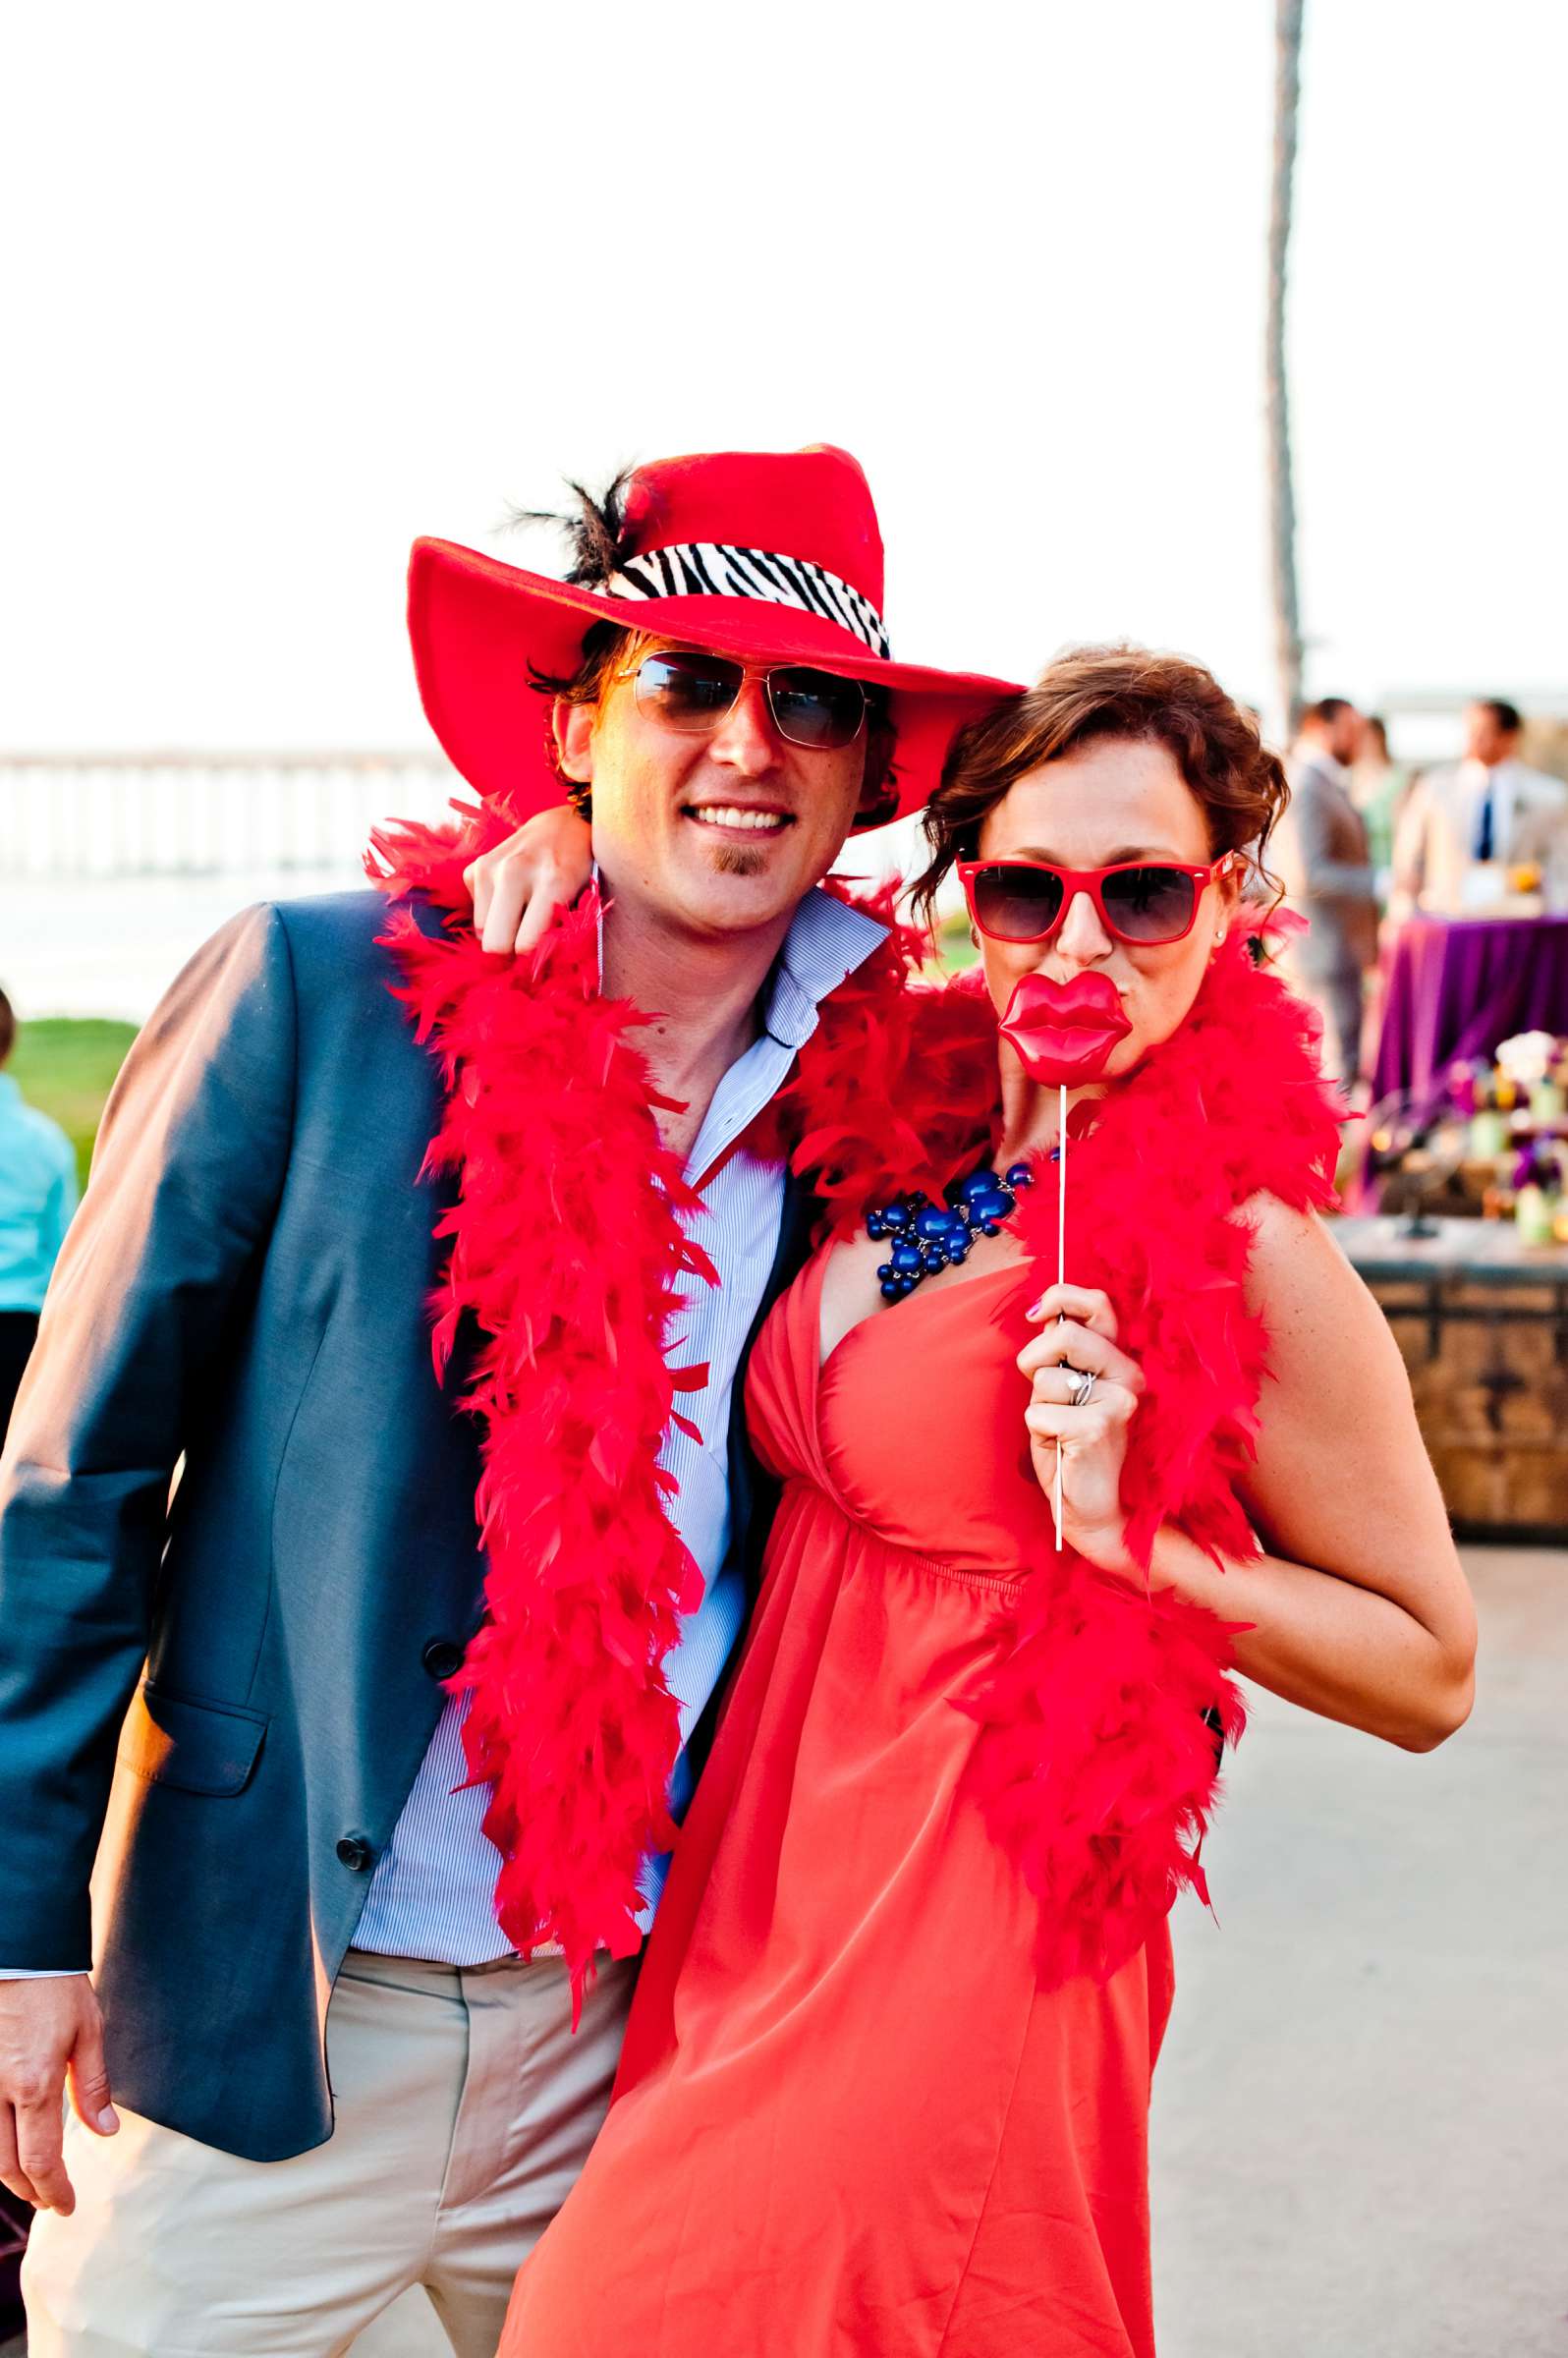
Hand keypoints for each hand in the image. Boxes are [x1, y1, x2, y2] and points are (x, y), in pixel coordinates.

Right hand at [0, 1975, 116, 2214]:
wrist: (16, 1948)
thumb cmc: (53, 1985)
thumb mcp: (87, 2031)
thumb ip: (93, 2086)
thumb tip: (106, 2132)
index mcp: (34, 2085)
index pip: (40, 2161)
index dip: (54, 2190)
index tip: (67, 2205)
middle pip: (5, 2166)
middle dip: (28, 2190)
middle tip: (48, 2198)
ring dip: (5, 2172)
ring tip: (28, 2179)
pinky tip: (6, 2145)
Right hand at [463, 805, 593, 953]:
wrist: (567, 822)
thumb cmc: (582, 868)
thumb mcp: (584, 898)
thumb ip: (559, 931)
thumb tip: (531, 969)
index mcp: (553, 881)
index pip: (525, 946)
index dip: (532, 961)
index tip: (540, 962)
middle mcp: (516, 871)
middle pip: (495, 943)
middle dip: (510, 953)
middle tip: (527, 947)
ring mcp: (491, 866)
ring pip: (482, 931)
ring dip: (501, 930)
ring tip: (523, 913)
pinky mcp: (476, 866)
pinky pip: (476, 912)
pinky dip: (492, 912)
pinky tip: (512, 896)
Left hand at [1017, 1283, 1142, 1571]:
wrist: (1092, 1508)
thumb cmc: (1072, 1446)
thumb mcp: (1065, 1390)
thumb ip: (1062, 1354)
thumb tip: (1044, 1313)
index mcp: (1120, 1360)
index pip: (1098, 1304)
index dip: (1061, 1297)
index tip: (1037, 1315)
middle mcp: (1128, 1375)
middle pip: (1066, 1333)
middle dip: (1035, 1358)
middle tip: (1040, 1387)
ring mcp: (1118, 1400)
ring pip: (1046, 1376)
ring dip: (1038, 1402)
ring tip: (1059, 1427)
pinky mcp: (1099, 1427)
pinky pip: (1038, 1411)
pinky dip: (1037, 1430)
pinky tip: (1060, 1446)